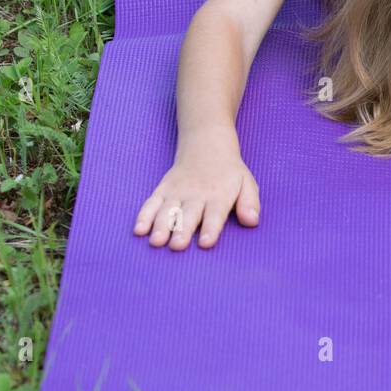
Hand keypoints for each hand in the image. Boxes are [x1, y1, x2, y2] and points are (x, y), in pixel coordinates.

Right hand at [133, 135, 259, 250]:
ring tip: (156, 241)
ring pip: (167, 210)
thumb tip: (252, 220)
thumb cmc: (229, 173)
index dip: (211, 228)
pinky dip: (144, 215)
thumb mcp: (246, 183)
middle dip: (182, 230)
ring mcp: (177, 192)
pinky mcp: (163, 190)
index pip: (215, 214)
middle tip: (176, 246)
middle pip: (189, 214)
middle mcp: (197, 195)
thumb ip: (250, 203)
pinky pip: (152, 202)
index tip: (205, 243)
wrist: (207, 145)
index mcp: (219, 196)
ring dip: (160, 226)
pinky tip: (139, 230)